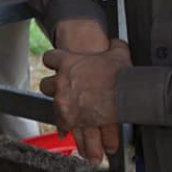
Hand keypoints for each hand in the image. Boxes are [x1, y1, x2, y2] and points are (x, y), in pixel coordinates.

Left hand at [49, 19, 115, 164]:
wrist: (126, 95)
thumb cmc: (121, 74)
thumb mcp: (118, 51)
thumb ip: (112, 46)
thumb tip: (114, 43)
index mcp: (69, 63)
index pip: (49, 58)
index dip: (54, 61)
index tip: (58, 64)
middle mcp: (61, 82)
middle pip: (45, 84)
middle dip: (53, 86)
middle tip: (63, 88)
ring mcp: (63, 102)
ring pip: (51, 105)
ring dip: (61, 107)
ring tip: (70, 109)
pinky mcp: (69, 120)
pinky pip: (60, 125)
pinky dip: (66, 126)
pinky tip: (68, 129)